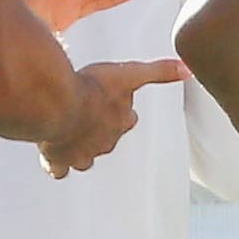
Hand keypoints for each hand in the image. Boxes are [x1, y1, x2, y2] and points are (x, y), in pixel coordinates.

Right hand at [41, 59, 187, 177]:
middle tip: (86, 115)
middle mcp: (105, 141)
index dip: (119, 111)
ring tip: (68, 135)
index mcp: (121, 121)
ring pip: (84, 157)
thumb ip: (159, 72)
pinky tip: (51, 157)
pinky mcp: (59, 161)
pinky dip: (56, 165)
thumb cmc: (93, 88)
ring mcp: (82, 154)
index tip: (109, 102)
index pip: (127, 119)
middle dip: (98, 130)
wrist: (59, 105)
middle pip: (106, 138)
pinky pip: (59, 170)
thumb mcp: (129, 73)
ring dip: (79, 148)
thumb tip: (188, 68)